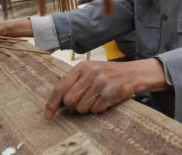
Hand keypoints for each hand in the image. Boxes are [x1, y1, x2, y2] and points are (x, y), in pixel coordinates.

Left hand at [45, 59, 166, 117]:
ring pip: (82, 107)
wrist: (133, 73)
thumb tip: (57, 103)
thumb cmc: (108, 73)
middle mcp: (91, 73)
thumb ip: (74, 83)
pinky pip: (95, 110)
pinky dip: (98, 109)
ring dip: (87, 108)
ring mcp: (101, 83)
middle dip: (72, 107)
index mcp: (83, 66)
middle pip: (69, 100)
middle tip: (80, 104)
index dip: (52, 103)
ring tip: (96, 99)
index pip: (61, 86)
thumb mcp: (90, 71)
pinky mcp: (111, 93)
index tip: (48, 115)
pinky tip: (104, 100)